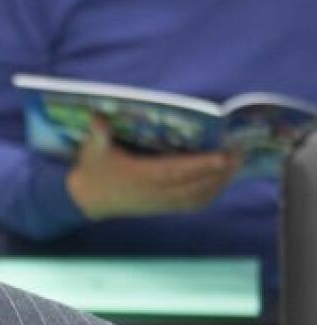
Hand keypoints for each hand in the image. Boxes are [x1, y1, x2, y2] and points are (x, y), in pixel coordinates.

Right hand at [64, 123, 240, 218]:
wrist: (84, 200)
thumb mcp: (92, 150)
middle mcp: (152, 192)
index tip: (223, 155)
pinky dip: (209, 194)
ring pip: (195, 196)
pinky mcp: (161, 207)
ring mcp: (158, 202)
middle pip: (193, 184)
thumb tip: (98, 117)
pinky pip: (190, 204)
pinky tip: (221, 182)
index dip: (201, 165)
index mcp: (138, 177)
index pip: (175, 171)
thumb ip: (97, 134)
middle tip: (240, 153)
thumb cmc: (92, 170)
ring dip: (218, 182)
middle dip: (219, 171)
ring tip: (236, 165)